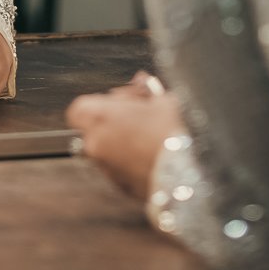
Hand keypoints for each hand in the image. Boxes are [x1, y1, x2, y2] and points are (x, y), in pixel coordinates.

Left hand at [66, 72, 186, 199]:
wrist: (187, 176)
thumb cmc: (174, 134)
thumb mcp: (163, 99)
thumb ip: (145, 90)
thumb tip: (143, 82)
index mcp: (100, 117)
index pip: (80, 108)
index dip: (101, 102)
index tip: (124, 100)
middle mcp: (95, 144)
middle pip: (94, 127)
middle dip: (115, 120)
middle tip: (141, 115)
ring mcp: (105, 168)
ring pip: (107, 148)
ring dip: (123, 140)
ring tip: (152, 135)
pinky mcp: (119, 186)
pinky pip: (119, 167)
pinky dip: (131, 160)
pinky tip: (153, 154)